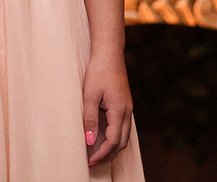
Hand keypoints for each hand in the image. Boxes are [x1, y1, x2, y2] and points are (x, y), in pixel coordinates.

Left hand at [82, 51, 132, 166]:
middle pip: (121, 143)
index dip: (102, 154)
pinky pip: (122, 127)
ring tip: (96, 154)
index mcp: (119, 111)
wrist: (109, 54)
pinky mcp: (125, 104)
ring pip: (124, 137)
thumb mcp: (89, 94)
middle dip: (107, 155)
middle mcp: (127, 112)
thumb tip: (89, 141)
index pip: (113, 142)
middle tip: (92, 163)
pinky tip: (103, 138)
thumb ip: (89, 118)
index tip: (90, 162)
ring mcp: (127, 108)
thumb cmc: (98, 71)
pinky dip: (114, 138)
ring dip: (112, 148)